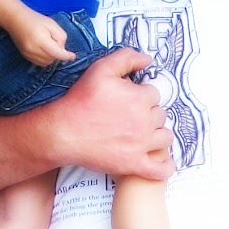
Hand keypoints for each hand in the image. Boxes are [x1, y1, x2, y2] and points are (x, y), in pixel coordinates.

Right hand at [7, 11, 75, 66]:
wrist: (15, 19)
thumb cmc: (35, 19)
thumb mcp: (52, 24)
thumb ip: (61, 37)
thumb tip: (62, 49)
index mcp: (41, 40)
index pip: (57, 53)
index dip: (66, 56)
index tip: (73, 56)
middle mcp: (33, 50)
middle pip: (53, 58)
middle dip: (57, 52)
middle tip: (53, 40)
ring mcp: (28, 54)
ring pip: (47, 62)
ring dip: (51, 56)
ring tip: (47, 44)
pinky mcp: (25, 56)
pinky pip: (40, 62)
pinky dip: (45, 58)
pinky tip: (43, 49)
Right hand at [54, 46, 173, 180]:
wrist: (64, 132)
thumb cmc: (81, 100)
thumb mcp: (101, 69)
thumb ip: (127, 58)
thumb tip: (148, 59)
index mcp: (141, 98)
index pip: (153, 95)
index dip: (141, 96)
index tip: (128, 100)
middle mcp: (145, 121)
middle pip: (160, 115)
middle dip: (149, 114)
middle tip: (131, 117)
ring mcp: (142, 145)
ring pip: (165, 138)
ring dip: (158, 134)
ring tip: (144, 134)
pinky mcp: (134, 165)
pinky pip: (160, 170)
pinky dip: (165, 166)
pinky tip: (162, 161)